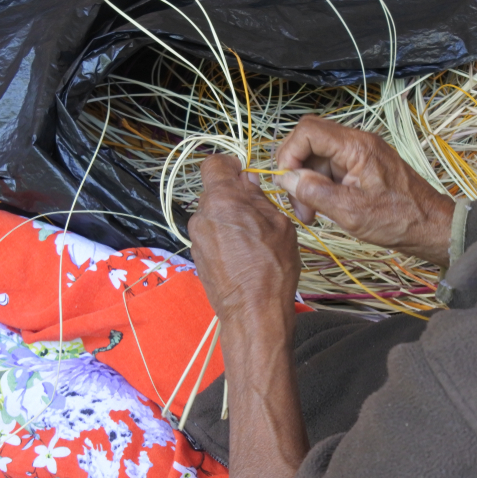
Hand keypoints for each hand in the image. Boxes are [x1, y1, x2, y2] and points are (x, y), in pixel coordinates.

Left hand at [188, 155, 299, 321]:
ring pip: (214, 216)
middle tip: (260, 213)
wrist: (253, 312)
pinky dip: (226, 239)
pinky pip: (212, 236)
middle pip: (216, 193)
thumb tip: (248, 182)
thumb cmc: (272, 269)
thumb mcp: (279, 224)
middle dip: (235, 197)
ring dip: (231, 220)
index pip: (214, 164)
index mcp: (222, 200)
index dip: (230, 166)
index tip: (243, 174)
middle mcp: (202, 216)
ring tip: (255, 240)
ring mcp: (197, 238)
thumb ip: (259, 198)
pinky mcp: (198, 257)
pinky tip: (245, 256)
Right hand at [275, 116, 455, 265]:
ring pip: (318, 158)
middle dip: (296, 172)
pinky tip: (323, 210)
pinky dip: (322, 187)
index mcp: (356, 146)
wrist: (431, 227)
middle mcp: (358, 143)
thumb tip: (286, 179)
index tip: (287, 183)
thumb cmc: (399, 220)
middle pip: (310, 142)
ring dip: (308, 183)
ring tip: (311, 215)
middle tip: (298, 206)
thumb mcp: (351, 211)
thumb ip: (315, 192)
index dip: (289, 154)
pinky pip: (332, 169)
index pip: (307, 131)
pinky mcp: (363, 168)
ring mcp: (361, 154)